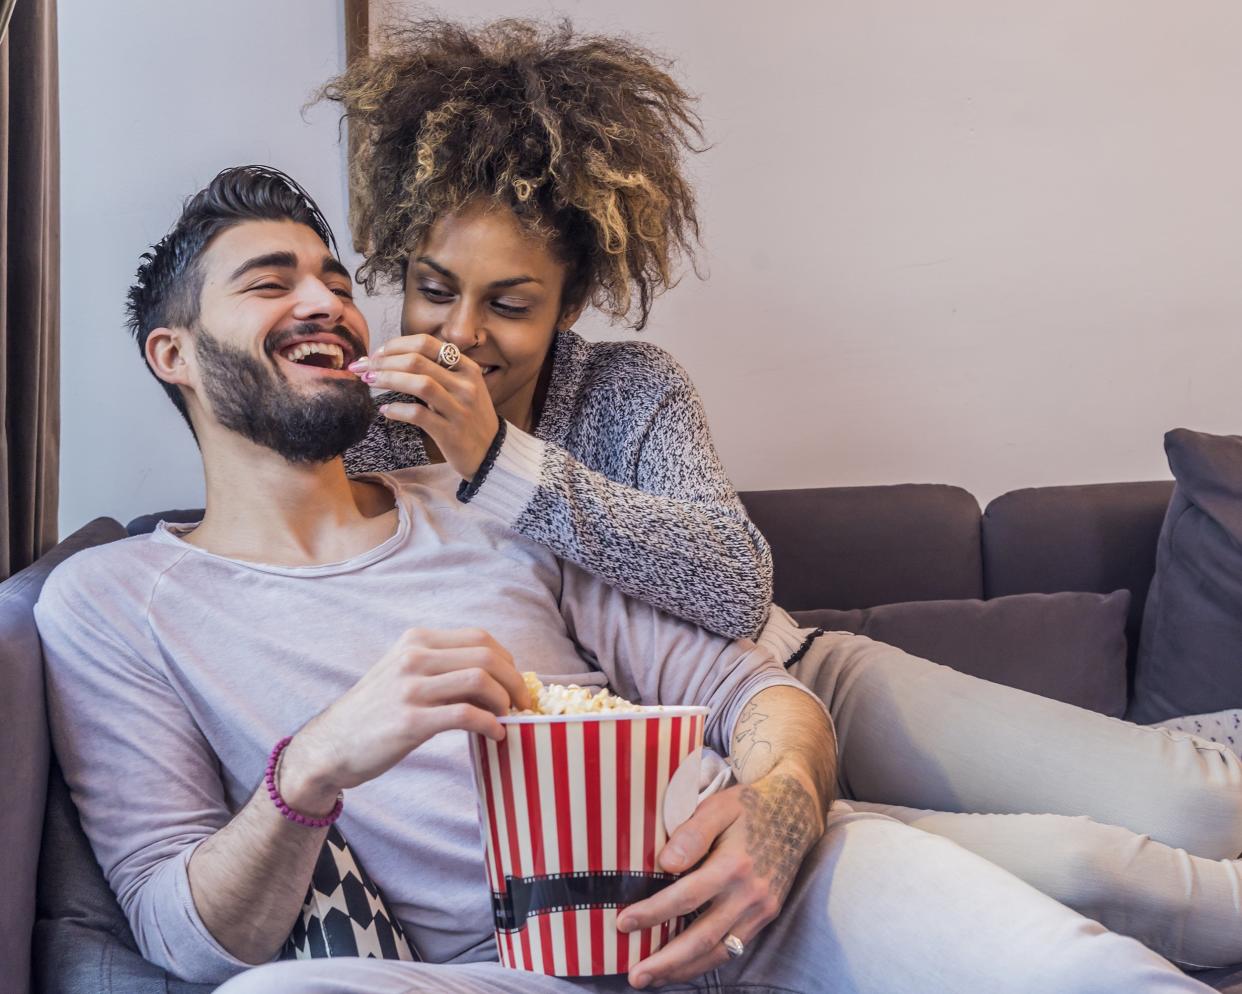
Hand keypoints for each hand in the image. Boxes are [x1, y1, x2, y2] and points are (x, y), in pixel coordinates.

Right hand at [280, 628, 528, 811]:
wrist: (330, 746)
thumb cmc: (374, 713)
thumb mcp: (403, 673)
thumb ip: (441, 668)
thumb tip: (495, 678)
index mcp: (416, 641)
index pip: (480, 638)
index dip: (508, 661)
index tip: (515, 683)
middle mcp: (413, 657)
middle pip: (487, 657)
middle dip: (515, 681)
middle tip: (523, 704)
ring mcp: (410, 688)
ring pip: (481, 681)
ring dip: (505, 702)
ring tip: (509, 719)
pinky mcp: (410, 721)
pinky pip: (467, 716)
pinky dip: (491, 725)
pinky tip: (495, 735)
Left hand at [350, 334, 499, 480]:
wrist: (493, 454)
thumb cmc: (470, 420)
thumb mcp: (463, 388)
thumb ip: (439, 372)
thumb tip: (395, 358)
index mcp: (467, 368)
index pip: (426, 343)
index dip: (396, 345)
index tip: (377, 353)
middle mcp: (465, 385)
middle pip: (417, 361)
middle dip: (383, 361)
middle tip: (362, 367)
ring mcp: (460, 408)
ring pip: (419, 384)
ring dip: (388, 379)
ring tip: (369, 382)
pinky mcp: (451, 432)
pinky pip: (418, 415)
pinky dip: (397, 410)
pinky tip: (386, 410)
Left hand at [617, 768, 825, 989]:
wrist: (798, 811)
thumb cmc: (750, 806)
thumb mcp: (720, 805)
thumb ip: (693, 833)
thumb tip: (666, 864)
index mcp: (734, 865)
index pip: (685, 898)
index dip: (653, 914)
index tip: (624, 924)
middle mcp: (750, 894)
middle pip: (702, 937)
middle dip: (666, 961)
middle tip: (636, 975)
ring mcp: (761, 909)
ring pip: (719, 951)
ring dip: (685, 969)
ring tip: (654, 979)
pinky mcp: (766, 916)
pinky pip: (734, 947)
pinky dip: (707, 961)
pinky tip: (685, 965)